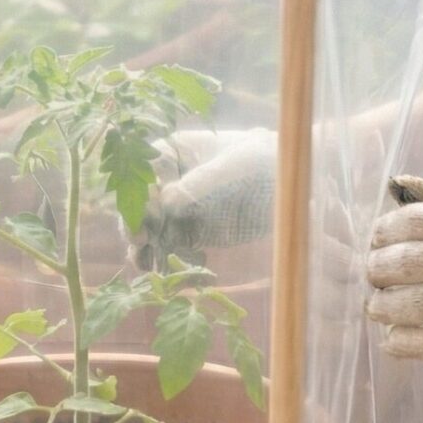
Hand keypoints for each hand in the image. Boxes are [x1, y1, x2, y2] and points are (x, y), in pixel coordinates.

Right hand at [139, 129, 278, 268]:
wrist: (287, 188)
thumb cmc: (261, 163)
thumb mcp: (233, 168)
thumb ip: (199, 184)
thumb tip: (167, 202)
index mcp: (174, 152)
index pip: (143, 171)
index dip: (139, 192)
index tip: (147, 212)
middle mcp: (169, 180)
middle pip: (139, 203)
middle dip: (135, 223)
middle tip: (139, 242)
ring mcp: (179, 209)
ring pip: (150, 229)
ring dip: (144, 247)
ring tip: (145, 264)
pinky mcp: (191, 233)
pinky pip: (170, 248)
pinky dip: (167, 260)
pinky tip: (169, 271)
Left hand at [365, 175, 422, 359]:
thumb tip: (396, 182)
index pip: (411, 222)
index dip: (383, 231)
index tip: (376, 238)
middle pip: (403, 262)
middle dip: (377, 268)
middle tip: (372, 272)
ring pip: (408, 304)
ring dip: (381, 305)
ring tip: (375, 304)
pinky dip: (401, 341)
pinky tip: (392, 337)